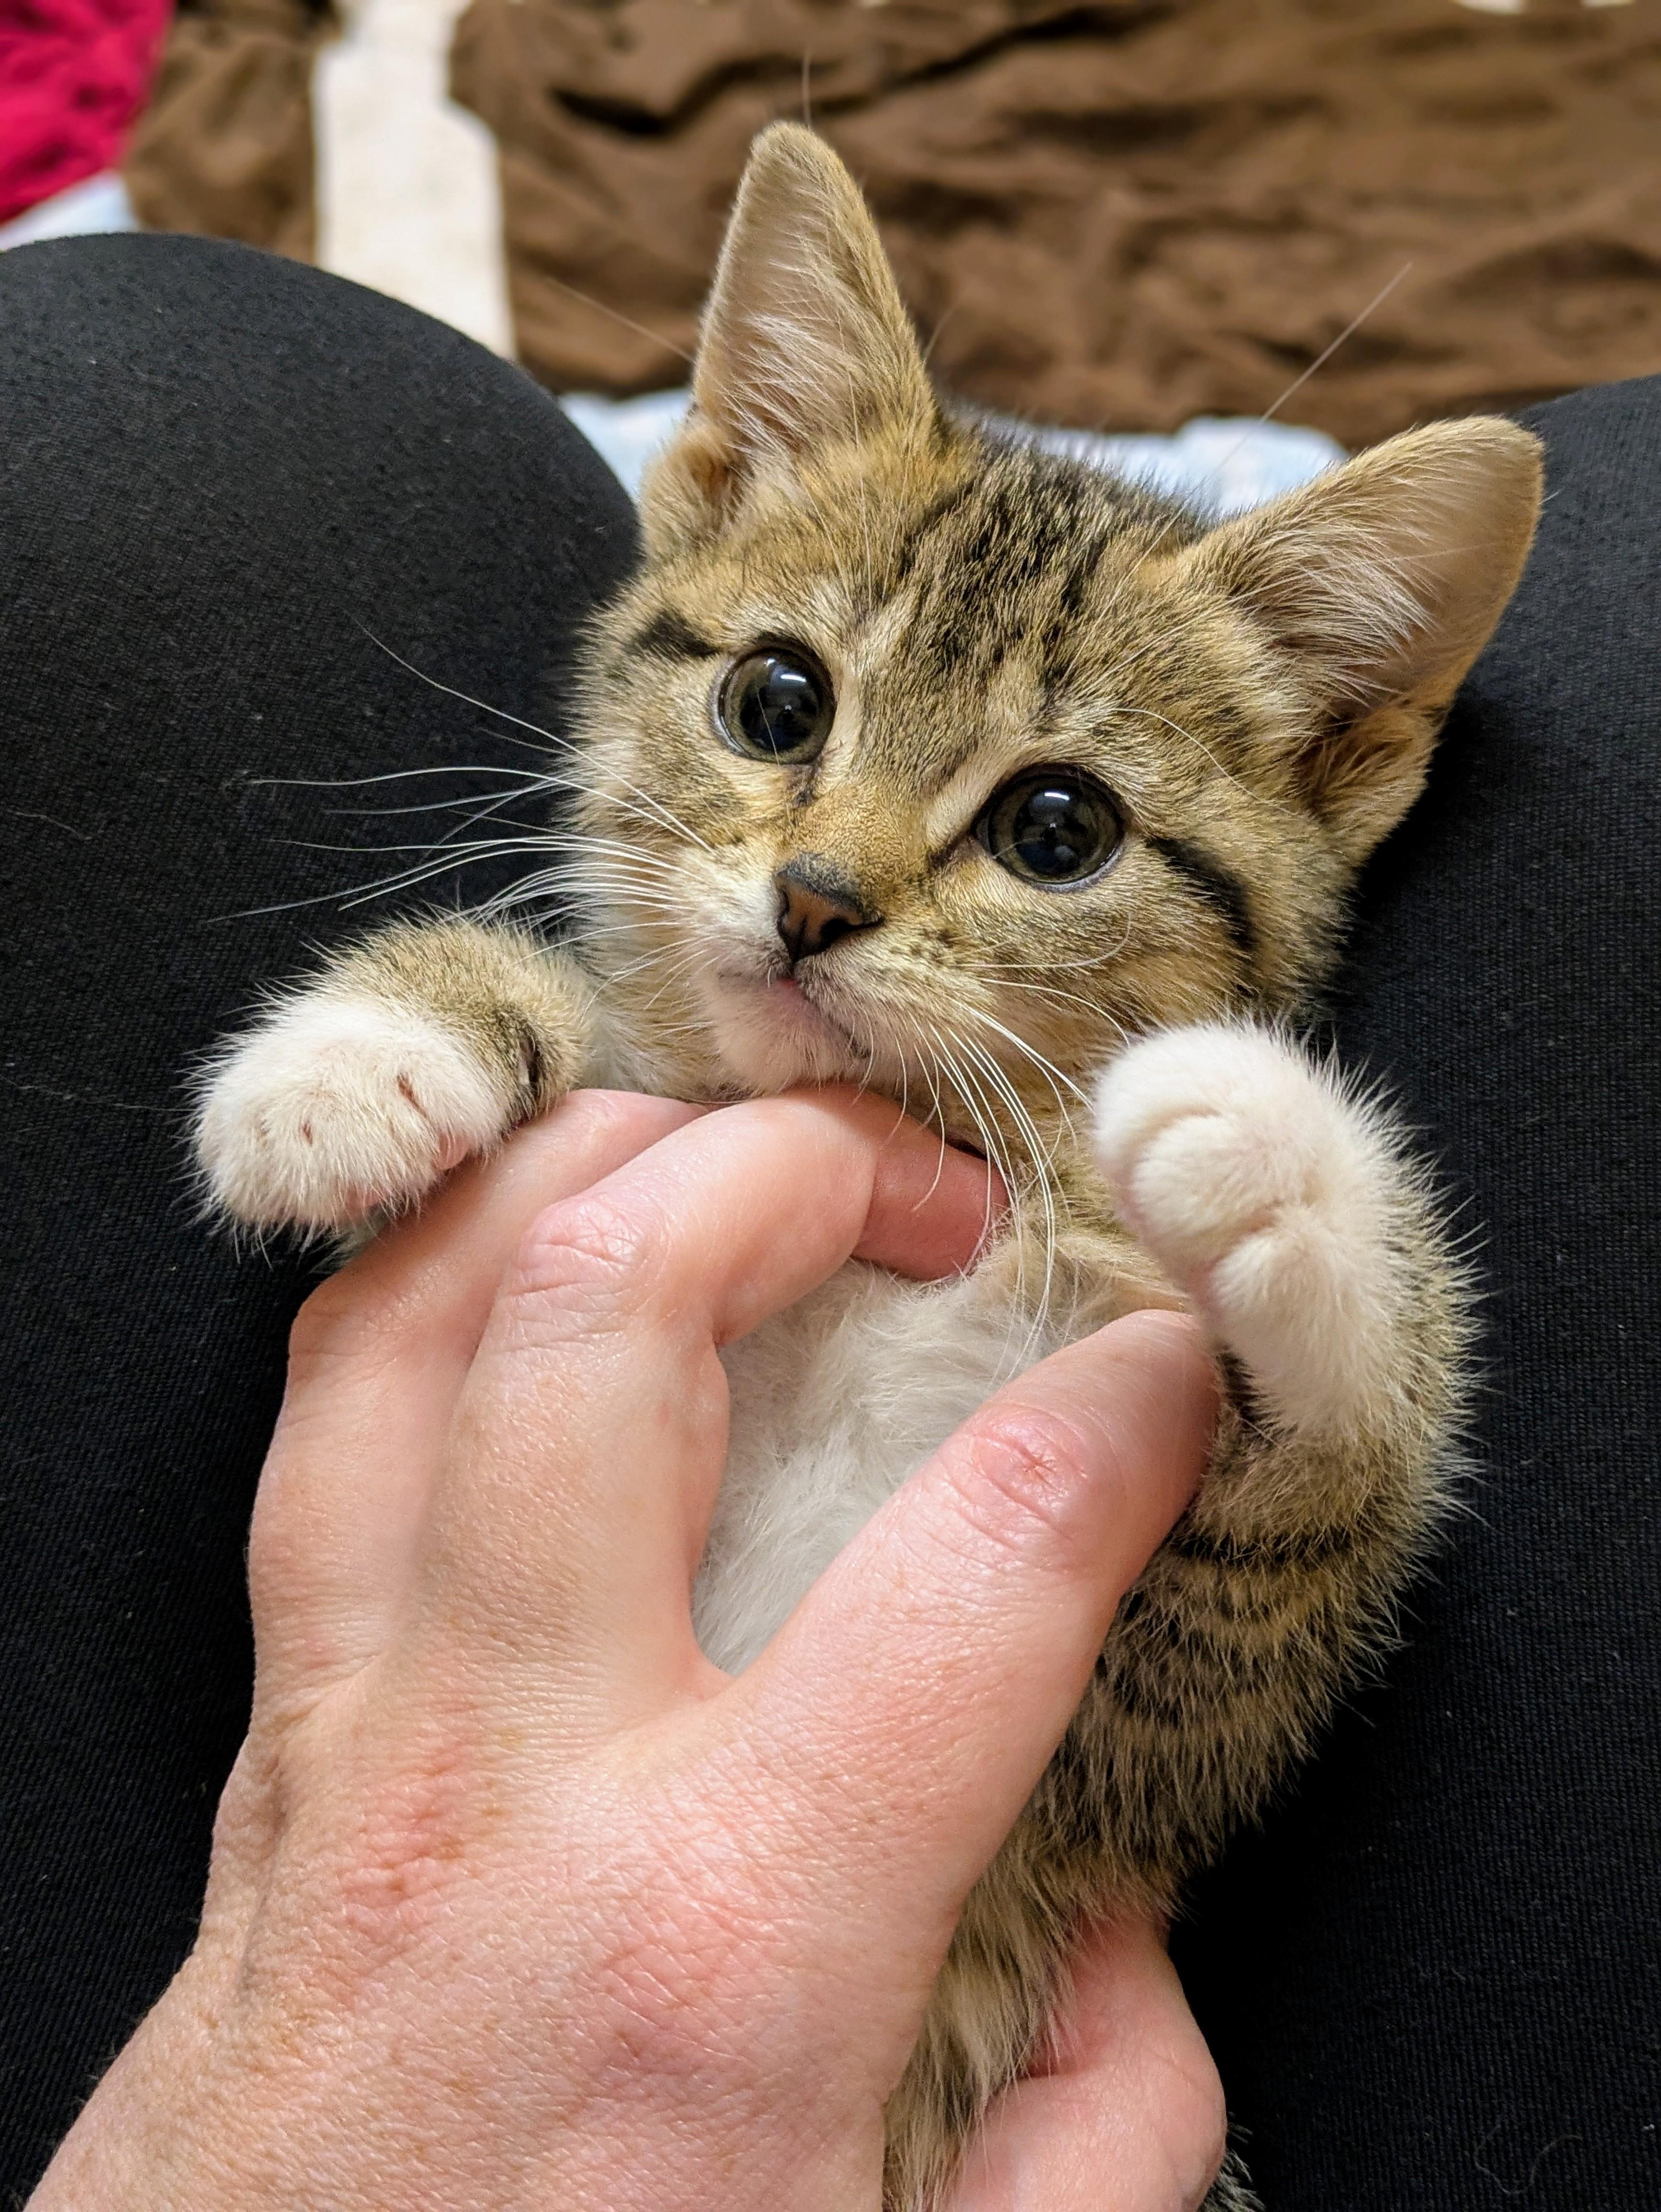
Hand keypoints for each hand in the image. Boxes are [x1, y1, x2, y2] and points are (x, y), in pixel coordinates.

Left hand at [33, 1088, 1222, 2210]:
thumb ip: (1095, 2127)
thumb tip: (1119, 1919)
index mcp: (724, 1938)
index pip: (980, 1560)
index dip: (1122, 1420)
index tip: (1165, 1379)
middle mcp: (512, 1778)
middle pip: (617, 1319)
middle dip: (801, 1177)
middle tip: (929, 1205)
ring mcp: (349, 1735)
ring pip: (416, 1320)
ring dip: (583, 1167)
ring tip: (723, 1147)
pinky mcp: (264, 1746)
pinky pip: (322, 1428)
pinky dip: (429, 1285)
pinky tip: (525, 1258)